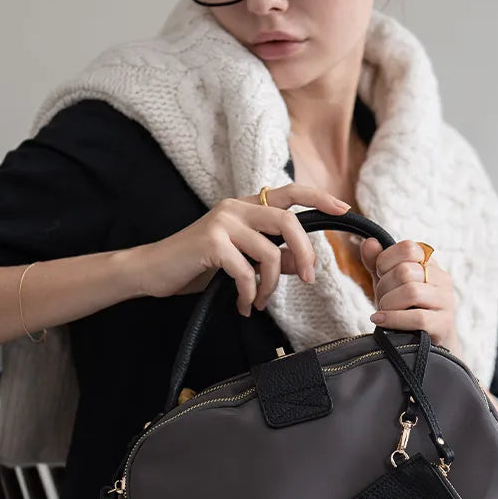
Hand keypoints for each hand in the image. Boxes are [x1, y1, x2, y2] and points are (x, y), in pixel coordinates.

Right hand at [119, 184, 349, 314]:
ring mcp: (222, 222)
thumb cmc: (197, 265)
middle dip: (305, 252)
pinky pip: (246, 272)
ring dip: (271, 285)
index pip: (289, 193)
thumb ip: (273, 257)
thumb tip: (302, 262)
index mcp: (246, 206)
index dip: (318, 198)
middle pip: (288, 221)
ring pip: (270, 252)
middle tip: (310, 279)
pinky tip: (242, 305)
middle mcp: (235, 207)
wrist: (154, 272)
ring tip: (259, 301)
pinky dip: (249, 294)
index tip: (343, 209)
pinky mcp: (211, 243)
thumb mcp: (240, 260)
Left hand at [360, 238, 461, 354]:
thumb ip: (377, 263)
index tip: (380, 275)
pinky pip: (417, 318)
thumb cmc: (406, 309)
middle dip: (384, 287)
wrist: (428, 344)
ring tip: (383, 311)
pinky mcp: (443, 324)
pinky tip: (380, 320)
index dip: (386, 261)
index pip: (409, 248)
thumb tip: (369, 241)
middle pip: (405, 271)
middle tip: (381, 299)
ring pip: (411, 292)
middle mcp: (442, 279)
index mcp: (430, 264)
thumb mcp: (388, 284)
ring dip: (388, 303)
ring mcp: (445, 302)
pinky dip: (393, 319)